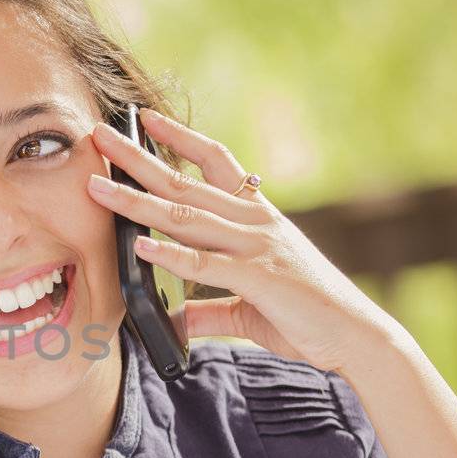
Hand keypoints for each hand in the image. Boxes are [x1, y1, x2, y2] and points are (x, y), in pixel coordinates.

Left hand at [87, 111, 397, 373]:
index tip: (147, 119)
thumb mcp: (250, 307)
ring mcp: (257, 247)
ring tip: (98, 187)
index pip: (215, 163)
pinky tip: (140, 245)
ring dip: (137, 201)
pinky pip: (205, 264)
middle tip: (98, 136)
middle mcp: (254, 223)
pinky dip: (170, 254)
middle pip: (185, 182)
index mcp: (256, 218)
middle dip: (138, 159)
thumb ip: (211, 308)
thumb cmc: (308, 318)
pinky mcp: (260, 278)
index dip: (180, 138)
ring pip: (185, 217)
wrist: (358, 338)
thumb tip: (176, 318)